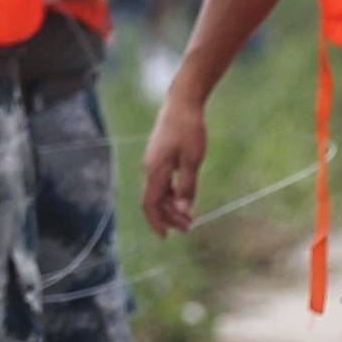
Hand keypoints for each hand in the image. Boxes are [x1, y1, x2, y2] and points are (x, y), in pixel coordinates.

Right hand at [141, 90, 209, 233]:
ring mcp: (153, 162)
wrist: (181, 103)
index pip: (150, 204)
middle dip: (169, 216)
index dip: (157, 222)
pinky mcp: (159, 157)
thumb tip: (182, 210)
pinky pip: (162, 181)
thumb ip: (187, 186)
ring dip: (171, 205)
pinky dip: (172, 193)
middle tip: (189, 227)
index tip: (165, 237)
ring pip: (159, 191)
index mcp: (155, 171)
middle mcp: (149, 169)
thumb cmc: (189, 130)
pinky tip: (184, 196)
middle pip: (154, 200)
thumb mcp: (192, 160)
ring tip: (189, 215)